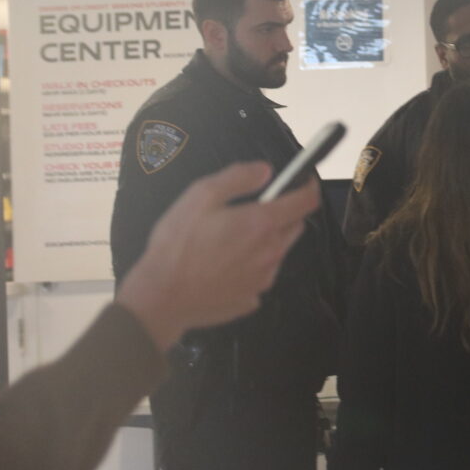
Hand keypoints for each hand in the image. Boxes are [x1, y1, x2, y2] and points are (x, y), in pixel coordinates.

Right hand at [117, 161, 319, 349]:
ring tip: (231, 240)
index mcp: (262, 224)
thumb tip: (266, 171)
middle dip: (283, 214)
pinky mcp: (252, 298)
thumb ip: (238, 178)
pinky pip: (261, 275)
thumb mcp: (200, 196)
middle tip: (252, 210)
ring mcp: (264, 279)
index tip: (302, 181)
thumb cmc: (177, 245)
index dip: (308, 187)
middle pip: (295, 226)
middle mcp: (271, 252)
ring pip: (279, 251)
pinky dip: (252, 266)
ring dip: (267, 240)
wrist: (160, 298)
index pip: (306, 201)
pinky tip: (224, 265)